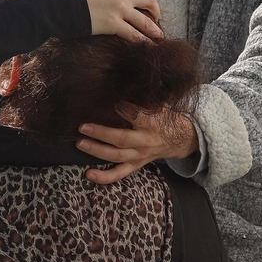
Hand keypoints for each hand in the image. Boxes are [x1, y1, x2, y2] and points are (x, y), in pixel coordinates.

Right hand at [65, 0, 161, 42]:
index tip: (145, 3)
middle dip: (155, 10)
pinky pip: (134, 34)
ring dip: (154, 30)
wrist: (54, 1)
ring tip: (159, 38)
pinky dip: (143, 42)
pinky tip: (148, 47)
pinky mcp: (113, 23)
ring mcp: (118, 8)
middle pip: (148, 0)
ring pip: (145, 20)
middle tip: (156, 18)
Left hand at [78, 105, 197, 183]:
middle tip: (82, 127)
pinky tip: (89, 175)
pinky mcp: (135, 164)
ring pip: (116, 156)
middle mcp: (145, 140)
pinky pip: (119, 174)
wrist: (181, 138)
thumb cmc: (164, 117)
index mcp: (151, 123)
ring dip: (97, 151)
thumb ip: (142, 98)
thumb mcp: (158, 104)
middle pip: (121, 139)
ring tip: (80, 143)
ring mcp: (139, 155)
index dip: (119, 108)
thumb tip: (121, 84)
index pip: (134, 115)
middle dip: (101, 133)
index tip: (105, 102)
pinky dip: (104, 177)